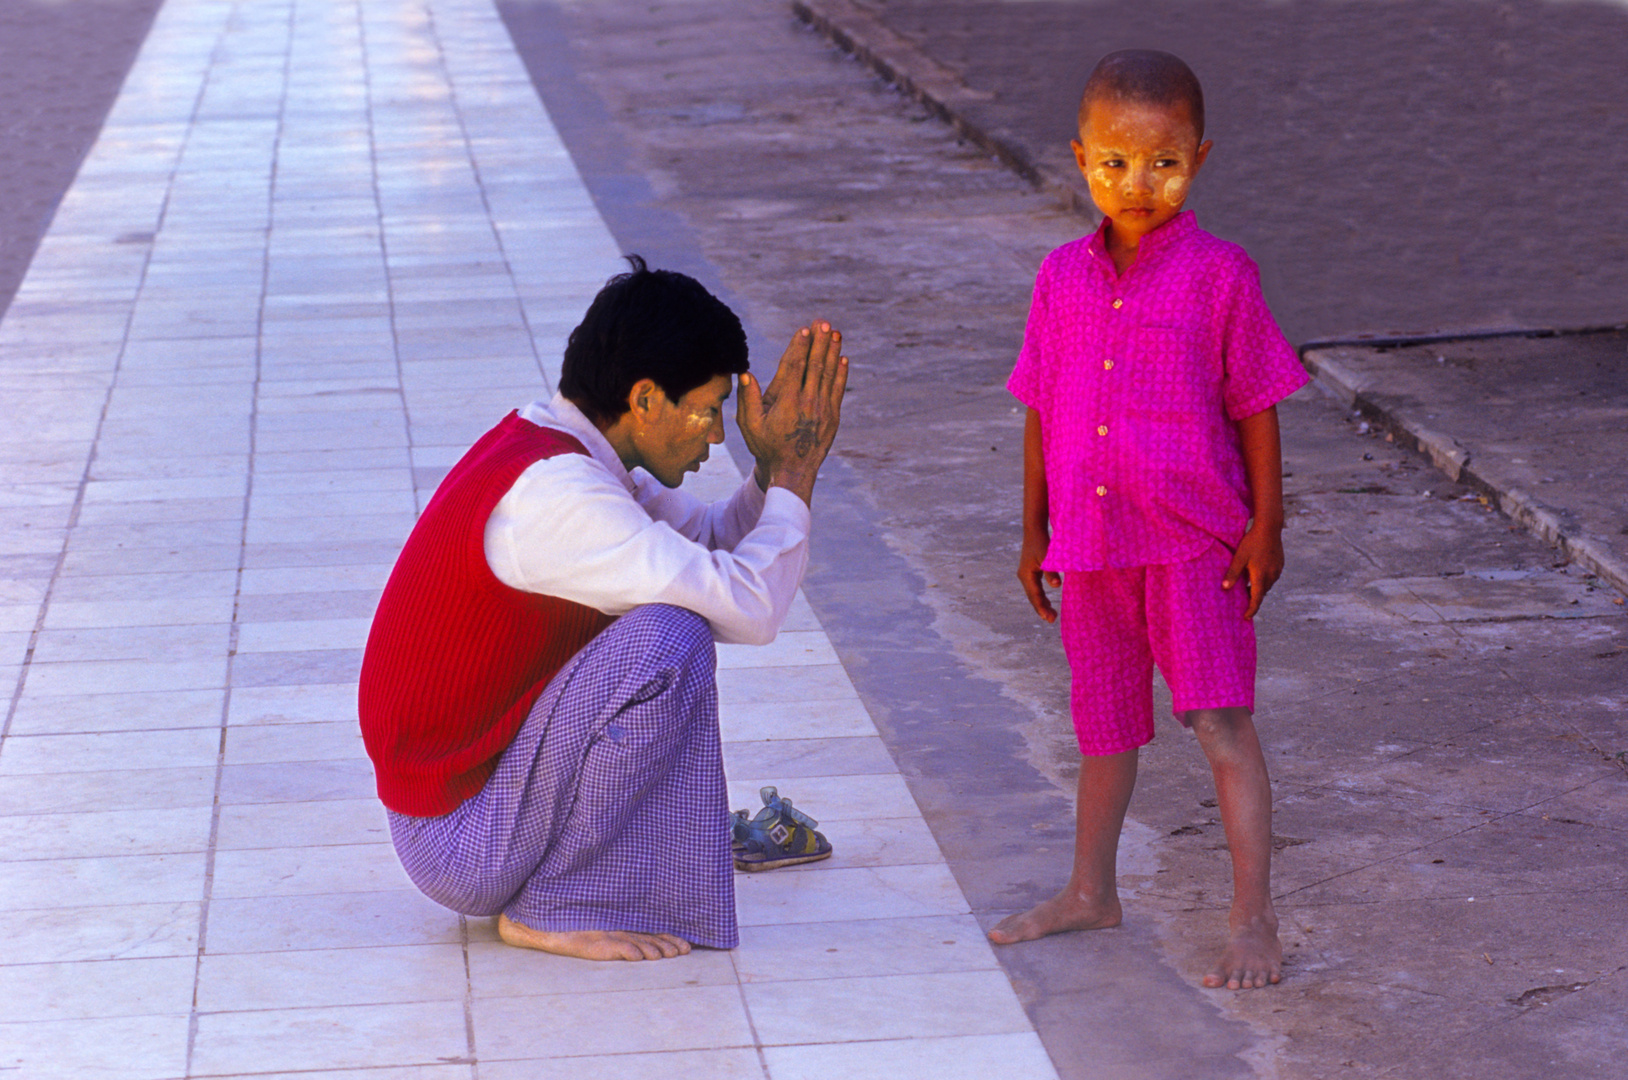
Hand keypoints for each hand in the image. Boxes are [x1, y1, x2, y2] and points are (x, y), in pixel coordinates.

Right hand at [737, 321, 848, 504]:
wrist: (792, 471)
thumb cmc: (766, 446)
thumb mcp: (749, 425)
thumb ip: (748, 399)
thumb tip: (745, 374)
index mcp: (786, 402)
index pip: (794, 367)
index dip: (800, 346)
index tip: (805, 330)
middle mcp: (807, 403)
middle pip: (814, 366)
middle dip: (819, 342)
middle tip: (824, 322)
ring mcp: (822, 409)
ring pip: (829, 375)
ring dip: (832, 352)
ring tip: (836, 333)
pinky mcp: (833, 417)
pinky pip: (838, 390)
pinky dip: (841, 373)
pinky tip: (842, 359)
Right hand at [1018, 529, 1061, 622]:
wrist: (1034, 529)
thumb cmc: (1041, 542)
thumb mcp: (1047, 556)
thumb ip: (1051, 571)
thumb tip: (1056, 586)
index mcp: (1026, 575)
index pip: (1035, 595)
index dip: (1042, 607)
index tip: (1049, 618)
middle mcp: (1024, 576)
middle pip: (1033, 597)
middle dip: (1042, 609)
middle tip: (1052, 620)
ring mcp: (1026, 574)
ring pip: (1034, 594)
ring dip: (1041, 604)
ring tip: (1051, 615)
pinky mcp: (1030, 572)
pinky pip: (1035, 588)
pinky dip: (1041, 596)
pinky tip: (1047, 601)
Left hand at [1222, 523, 1283, 618]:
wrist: (1270, 527)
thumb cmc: (1252, 542)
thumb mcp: (1239, 557)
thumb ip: (1233, 573)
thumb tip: (1225, 588)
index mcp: (1261, 576)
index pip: (1256, 599)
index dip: (1251, 610)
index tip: (1245, 617)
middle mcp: (1272, 575)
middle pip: (1261, 593)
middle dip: (1253, 599)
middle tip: (1243, 604)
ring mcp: (1277, 570)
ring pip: (1267, 585)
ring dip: (1258, 589)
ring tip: (1247, 589)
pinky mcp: (1280, 564)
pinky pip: (1271, 577)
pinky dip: (1263, 580)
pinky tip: (1256, 575)